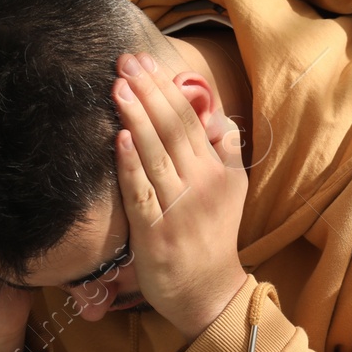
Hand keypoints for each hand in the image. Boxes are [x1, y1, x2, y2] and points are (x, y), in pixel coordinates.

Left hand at [112, 51, 247, 338]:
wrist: (208, 290)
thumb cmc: (213, 235)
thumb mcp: (233, 189)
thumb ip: (225, 150)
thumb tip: (214, 113)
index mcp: (217, 171)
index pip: (190, 120)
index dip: (165, 89)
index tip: (144, 62)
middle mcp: (200, 185)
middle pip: (172, 130)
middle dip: (147, 92)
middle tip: (125, 62)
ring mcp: (177, 208)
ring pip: (156, 155)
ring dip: (136, 118)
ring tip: (118, 87)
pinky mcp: (155, 232)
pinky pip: (141, 193)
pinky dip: (131, 166)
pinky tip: (120, 139)